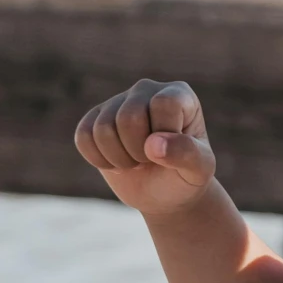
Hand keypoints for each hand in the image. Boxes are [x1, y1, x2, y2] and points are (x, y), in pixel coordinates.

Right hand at [74, 79, 216, 216]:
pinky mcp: (94, 117)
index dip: (164, 137)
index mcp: (178, 94)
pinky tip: (116, 162)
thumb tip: (153, 144)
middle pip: (129, 117)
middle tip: (151, 161)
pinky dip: (98, 159)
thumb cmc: (186, 176)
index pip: (163, 106)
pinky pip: (83, 136)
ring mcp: (118, 101)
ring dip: (119, 159)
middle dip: (138, 152)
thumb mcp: (199, 170)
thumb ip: (187, 154)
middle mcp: (147, 89)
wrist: (164, 193)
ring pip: (103, 128)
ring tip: (136, 162)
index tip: (173, 152)